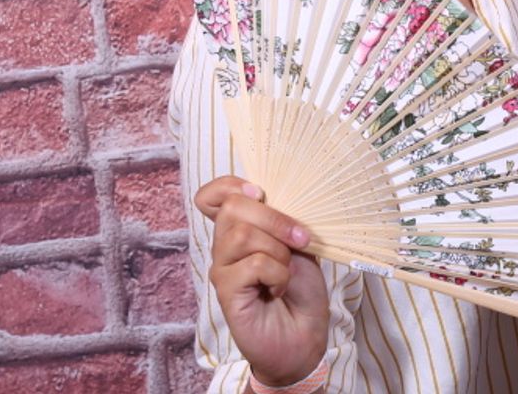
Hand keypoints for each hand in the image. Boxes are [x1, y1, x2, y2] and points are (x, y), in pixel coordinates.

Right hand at [196, 176, 328, 385]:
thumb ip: (282, 217)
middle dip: (275, 218)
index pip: (212, 195)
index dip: (230, 185)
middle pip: (233, 207)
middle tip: (300, 239)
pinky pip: (253, 264)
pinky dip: (277, 273)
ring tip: (287, 269)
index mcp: (240, 228)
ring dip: (278, 249)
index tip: (260, 192)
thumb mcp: (298, 243)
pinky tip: (278, 288)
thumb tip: (266, 193)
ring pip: (242, 235)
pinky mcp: (225, 293)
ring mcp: (222, 269)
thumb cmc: (301, 288)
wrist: (305, 333)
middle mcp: (224, 246)